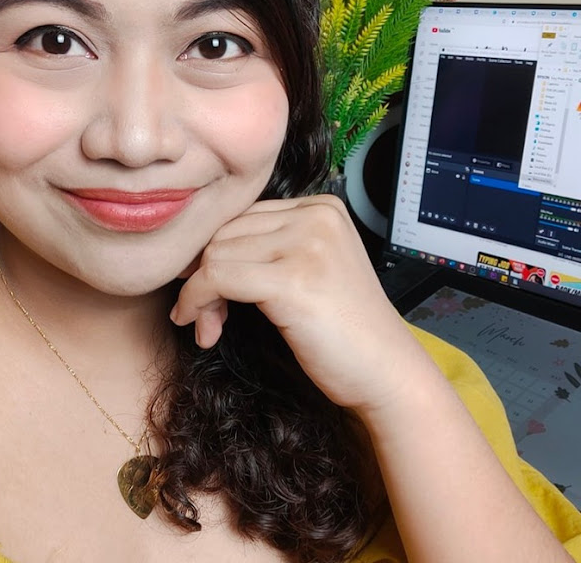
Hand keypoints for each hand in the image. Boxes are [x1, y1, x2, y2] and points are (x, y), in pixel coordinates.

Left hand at [170, 195, 429, 414]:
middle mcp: (316, 216)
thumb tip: (194, 255)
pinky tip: (204, 329)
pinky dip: (198, 302)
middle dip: (203, 275)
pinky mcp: (293, 279)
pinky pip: (217, 278)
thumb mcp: (308, 270)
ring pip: (215, 254)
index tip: (207, 290)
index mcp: (321, 207)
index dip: (215, 254)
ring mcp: (307, 244)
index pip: (241, 215)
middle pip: (224, 232)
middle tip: (209, 317)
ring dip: (200, 295)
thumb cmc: (344, 332)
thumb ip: (266, 249)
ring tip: (213, 327)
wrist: (388, 375)